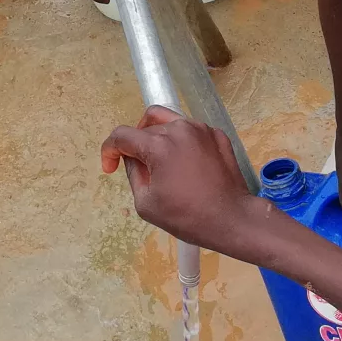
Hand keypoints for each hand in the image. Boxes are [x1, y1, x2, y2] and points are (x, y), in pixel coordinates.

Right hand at [101, 106, 262, 254]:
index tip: (111, 167)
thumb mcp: (146, 203)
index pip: (122, 135)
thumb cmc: (187, 217)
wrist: (232, 219)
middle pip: (145, 125)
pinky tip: (188, 164)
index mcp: (158, 145)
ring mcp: (201, 128)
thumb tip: (132, 157)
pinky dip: (182, 142)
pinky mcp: (217, 134)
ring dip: (158, 137)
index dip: (110, 150)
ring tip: (163, 161)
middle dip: (136, 144)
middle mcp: (179, 128)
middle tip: (141, 167)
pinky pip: (191, 130)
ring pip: (168, 121)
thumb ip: (133, 173)